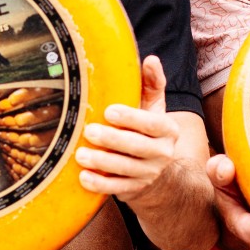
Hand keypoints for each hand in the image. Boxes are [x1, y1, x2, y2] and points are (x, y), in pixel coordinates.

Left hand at [77, 56, 180, 204]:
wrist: (154, 170)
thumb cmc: (146, 130)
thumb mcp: (153, 106)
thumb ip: (151, 83)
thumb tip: (151, 59)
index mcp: (168, 130)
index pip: (152, 124)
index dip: (131, 118)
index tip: (108, 111)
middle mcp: (163, 153)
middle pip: (137, 147)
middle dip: (112, 140)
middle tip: (89, 132)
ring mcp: (150, 174)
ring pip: (126, 169)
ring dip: (102, 162)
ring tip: (81, 154)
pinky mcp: (136, 190)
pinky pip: (117, 188)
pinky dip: (99, 184)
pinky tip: (84, 176)